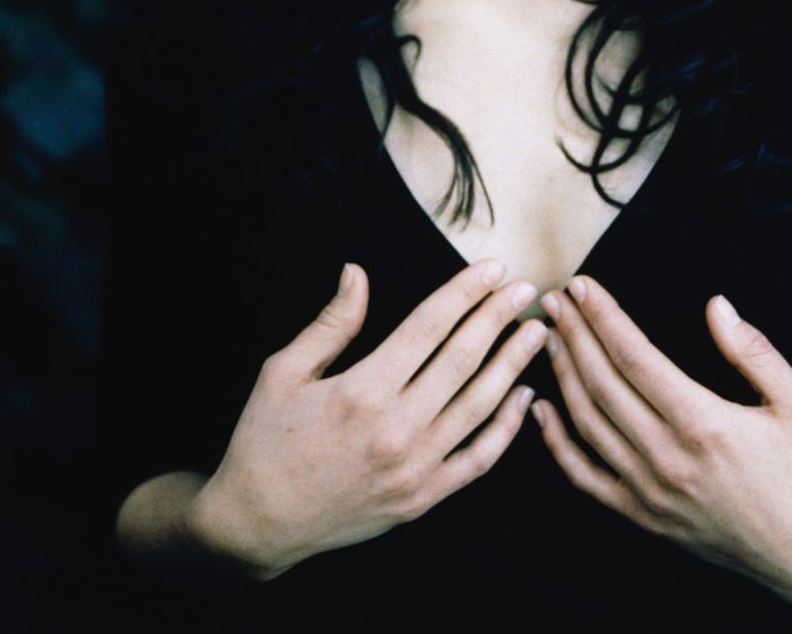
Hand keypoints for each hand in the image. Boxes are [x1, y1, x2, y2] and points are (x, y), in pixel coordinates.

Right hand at [188, 259, 546, 579]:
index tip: (492, 267)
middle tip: (526, 288)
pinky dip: (507, 428)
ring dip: (512, 364)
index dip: (465, 292)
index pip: (429, 326)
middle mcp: (395, 429)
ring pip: (479, 406)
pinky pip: (477, 460)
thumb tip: (357, 272)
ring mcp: (414, 468)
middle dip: (498, 317)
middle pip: (462, 359)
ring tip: (536, 331)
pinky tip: (524, 396)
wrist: (256, 525)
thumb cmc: (263, 441)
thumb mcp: (283, 372)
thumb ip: (331, 323)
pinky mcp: (422, 499)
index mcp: (362, 390)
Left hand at [534, 278, 791, 604]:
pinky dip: (556, 443)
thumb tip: (715, 304)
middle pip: (602, 384)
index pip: (635, 358)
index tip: (582, 285)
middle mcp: (669, 459)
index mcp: (704, 425)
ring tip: (549, 334)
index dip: (603, 318)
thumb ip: (754, 351)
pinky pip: (585, 477)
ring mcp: (651, 493)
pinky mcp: (644, 518)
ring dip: (562, 374)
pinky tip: (541, 408)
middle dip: (574, 334)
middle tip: (555, 298)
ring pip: (588, 424)